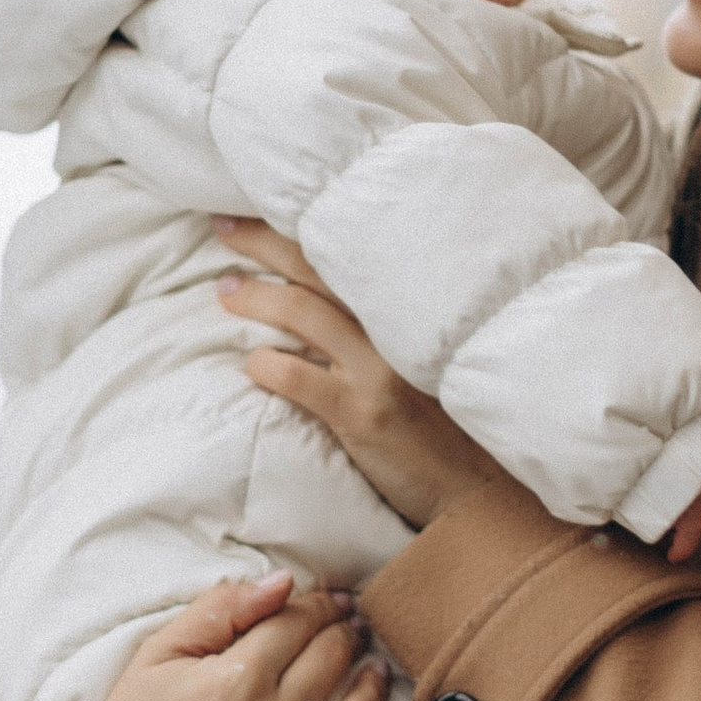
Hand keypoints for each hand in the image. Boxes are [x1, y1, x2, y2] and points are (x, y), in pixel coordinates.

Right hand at [47, 569, 399, 700]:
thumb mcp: (155, 658)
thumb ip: (220, 611)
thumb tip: (285, 583)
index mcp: (232, 682)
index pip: (300, 625)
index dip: (322, 605)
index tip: (334, 600)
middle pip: (334, 663)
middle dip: (349, 635)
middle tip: (356, 627)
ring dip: (373, 686)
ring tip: (374, 670)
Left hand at [214, 219, 500, 529]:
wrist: (477, 489)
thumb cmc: (450, 426)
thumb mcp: (425, 362)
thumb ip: (389, 329)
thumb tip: (327, 304)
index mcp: (409, 309)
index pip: (350, 250)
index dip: (300, 225)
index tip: (259, 211)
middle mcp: (396, 328)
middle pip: (318, 267)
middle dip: (264, 241)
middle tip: (223, 225)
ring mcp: (379, 368)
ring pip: (302, 313)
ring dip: (255, 298)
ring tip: (224, 292)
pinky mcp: (363, 412)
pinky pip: (297, 377)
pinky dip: (265, 366)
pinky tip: (251, 365)